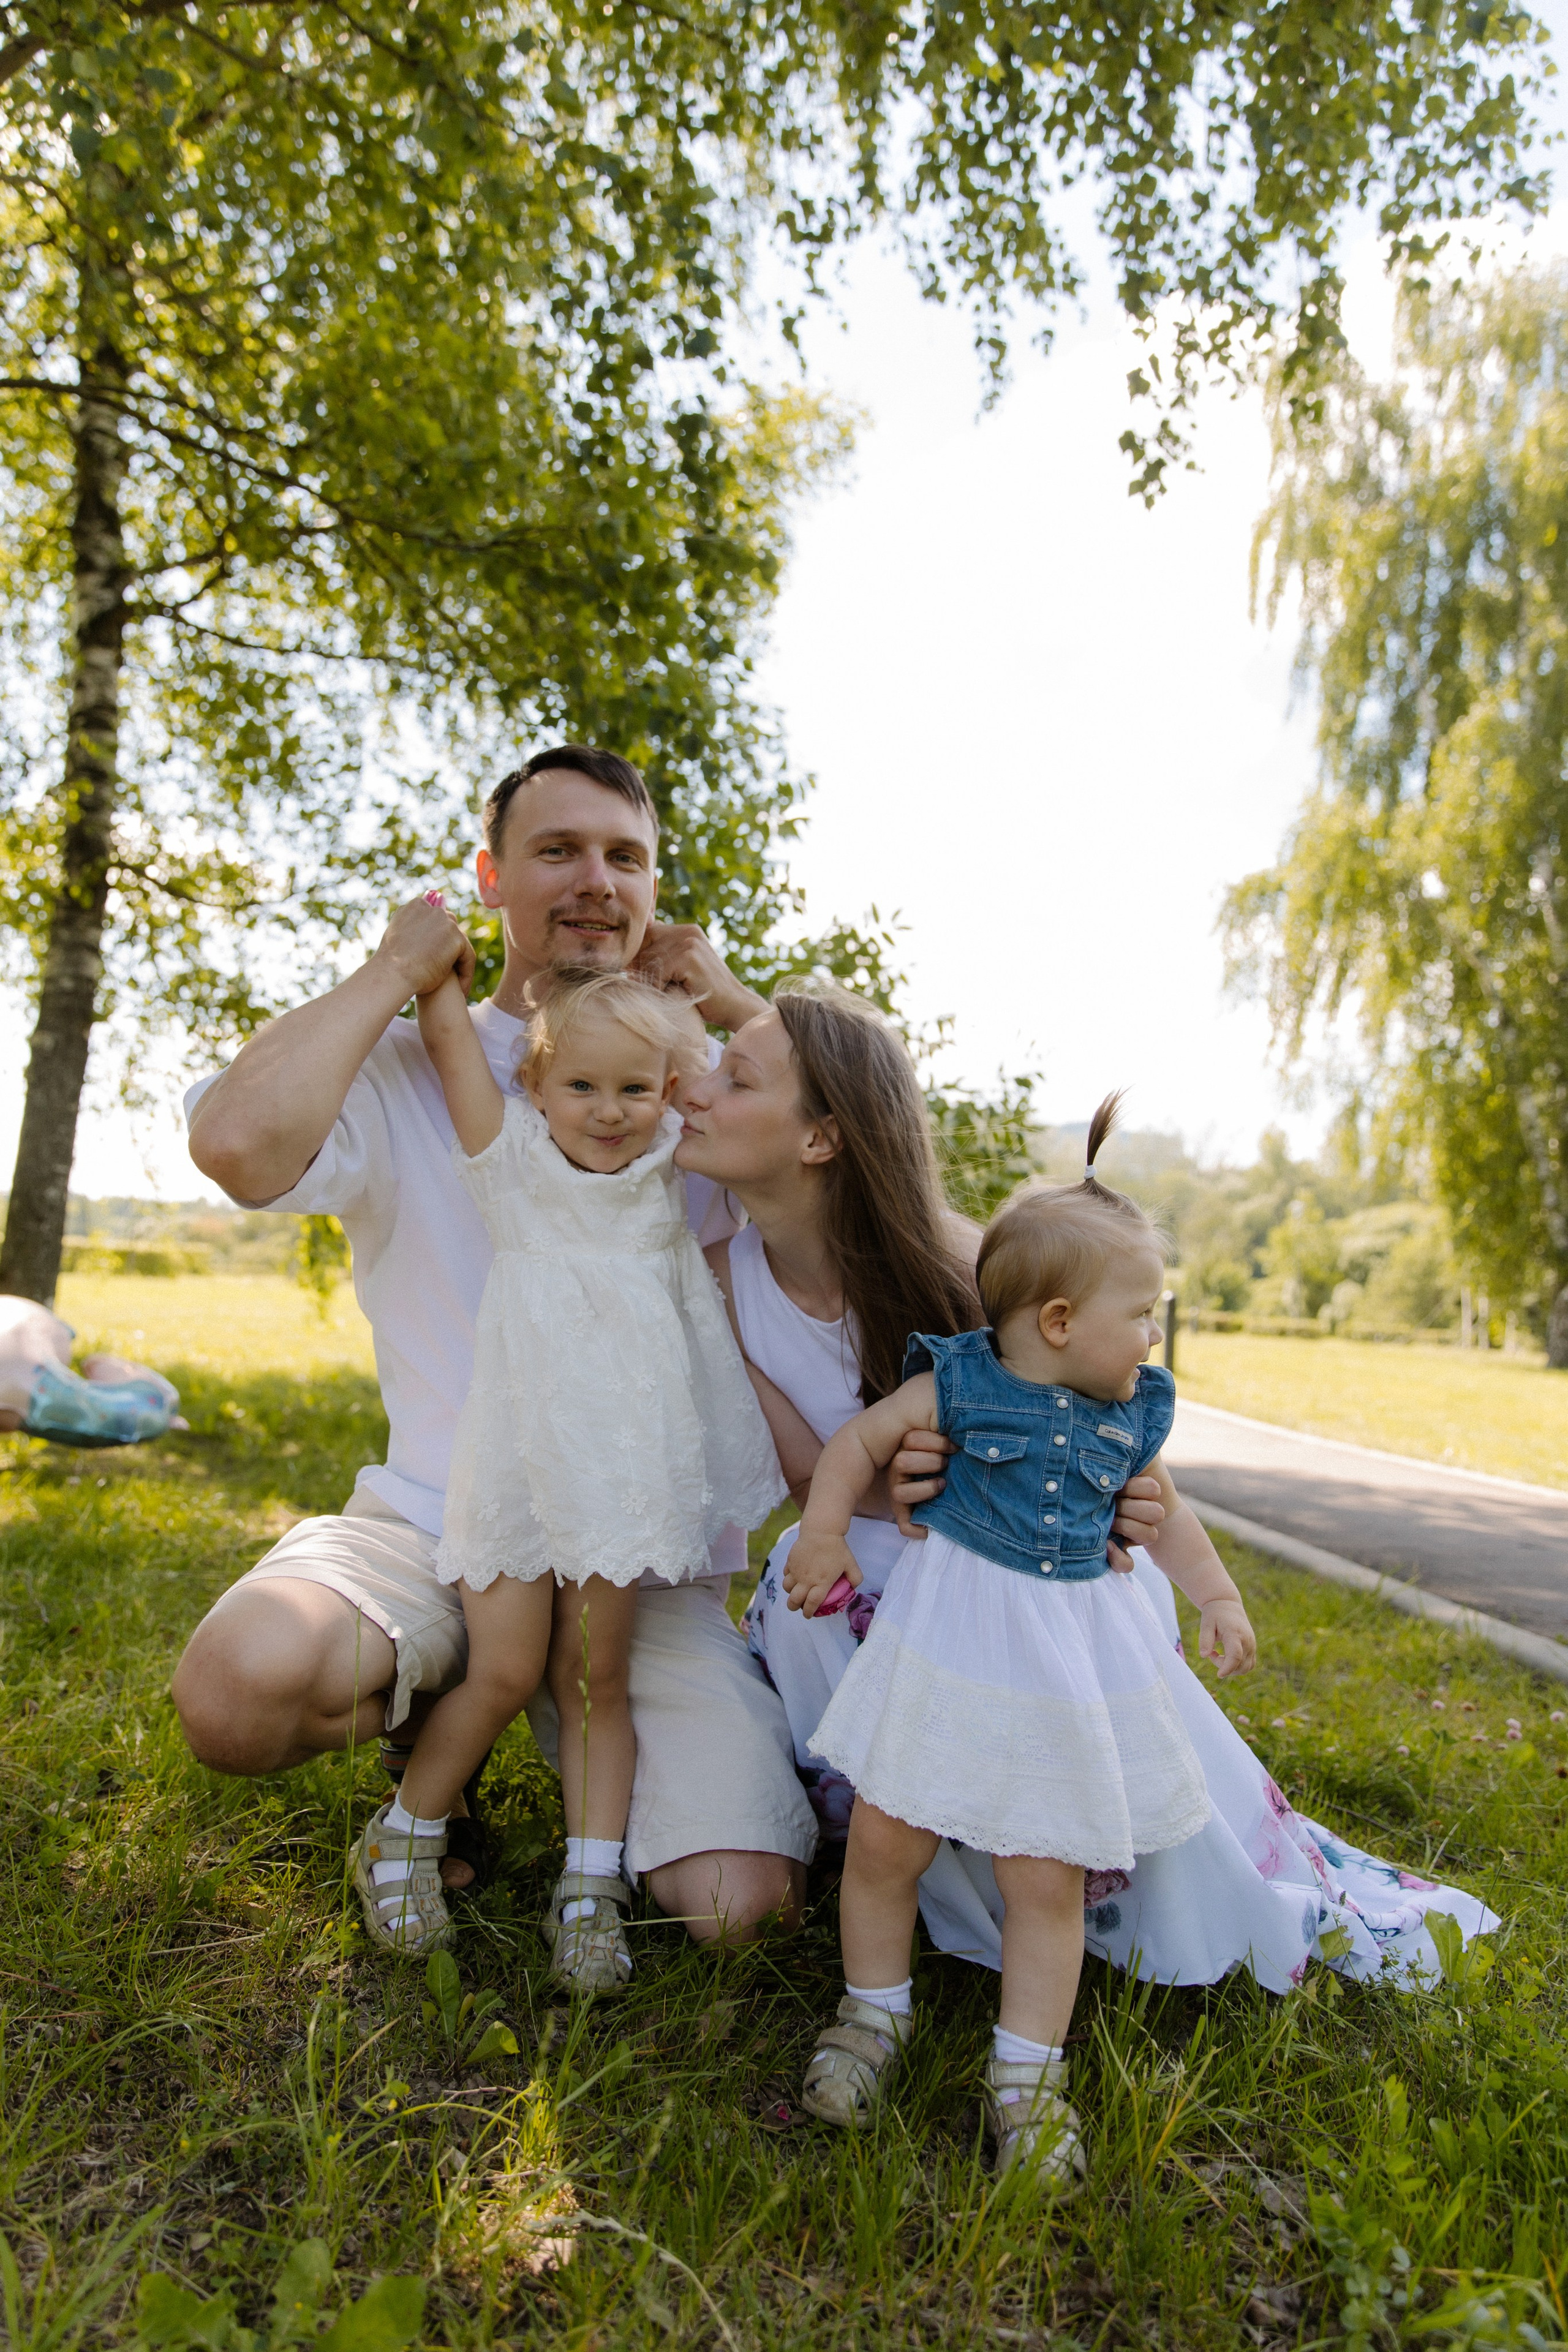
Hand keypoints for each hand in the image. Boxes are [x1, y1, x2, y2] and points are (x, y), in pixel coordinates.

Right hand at [375, 896, 475, 999]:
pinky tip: (461, 991)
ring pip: (459, 944)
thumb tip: (426, 934)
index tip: (431, 961)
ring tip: (456, 987)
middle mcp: (432, 910)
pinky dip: (466, 974)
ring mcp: (445, 921)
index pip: (435, 921)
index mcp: (415, 906)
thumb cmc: (390, 965)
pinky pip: (468, 957)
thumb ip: (412, 930)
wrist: (392, 973)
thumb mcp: (398, 938)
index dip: (435, 942)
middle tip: (447, 974)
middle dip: (449, 949)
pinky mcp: (457, 938)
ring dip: (458, 964)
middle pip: (449, 929)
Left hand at [632, 919, 766, 1032]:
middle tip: (655, 987)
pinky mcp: (689, 958)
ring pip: (649, 960)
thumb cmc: (704, 993)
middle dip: (643, 969)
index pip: (648, 934)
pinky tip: (673, 995)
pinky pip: (658, 972)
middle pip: (645, 946)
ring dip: (651, 980)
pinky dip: (659, 987)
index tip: (641, 974)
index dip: (640, 955)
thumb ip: (664, 956)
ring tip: (666, 992)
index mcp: (687, 930)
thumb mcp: (683, 968)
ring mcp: (690, 943)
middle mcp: (688, 931)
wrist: (735, 1006)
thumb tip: (628, 956)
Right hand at [784, 1531, 860, 1616]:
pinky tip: (794, 1576)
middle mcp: (806, 1580)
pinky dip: (788, 1578)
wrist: (821, 1531)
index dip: (809, 1612)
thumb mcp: (851, 1564)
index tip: (808, 1614)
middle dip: (794, 1607)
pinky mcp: (790, 1562)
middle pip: (794, 1600)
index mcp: (821, 1583)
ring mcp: (796, 1571)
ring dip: (790, 1593)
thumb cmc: (837, 1548)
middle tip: (798, 1606)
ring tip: (796, 1591)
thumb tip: (854, 1588)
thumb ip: (855, 1578)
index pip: (811, 1603)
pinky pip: (786, 1575)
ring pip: (786, 1588)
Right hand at [889, 1428, 953, 1536]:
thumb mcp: (941, 1444)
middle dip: (929, 1462)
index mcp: (906, 1447)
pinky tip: (933, 1526)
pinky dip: (918, 1528)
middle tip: (946, 1464)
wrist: (928, 1480)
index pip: (911, 1439)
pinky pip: (904, 1525)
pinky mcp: (903, 1513)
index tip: (955, 1446)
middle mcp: (898, 1470)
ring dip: (925, 1490)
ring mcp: (898, 1491)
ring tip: (942, 1486)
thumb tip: (973, 1426)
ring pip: (899, 1492)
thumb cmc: (941, 1458)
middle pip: (902, 1462)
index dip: (936, 1442)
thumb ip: (948, 1436)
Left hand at [1199, 1595, 1256, 1677]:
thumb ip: (1205, 1639)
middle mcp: (1247, 1640)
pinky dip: (1237, 1667)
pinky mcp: (1252, 1648)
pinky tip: (1226, 1657)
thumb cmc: (1215, 1614)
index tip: (1219, 1675)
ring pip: (1245, 1668)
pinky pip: (1248, 1665)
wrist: (1228, 1605)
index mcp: (1235, 1633)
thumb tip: (1203, 1655)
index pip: (1235, 1656)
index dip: (1227, 1668)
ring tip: (1218, 1654)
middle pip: (1240, 1665)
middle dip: (1223, 1666)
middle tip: (1211, 1653)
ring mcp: (1252, 1645)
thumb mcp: (1206, 1623)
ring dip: (1230, 1668)